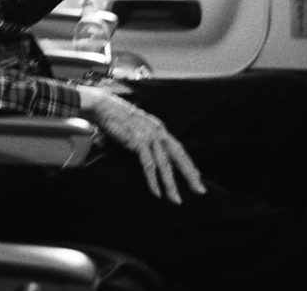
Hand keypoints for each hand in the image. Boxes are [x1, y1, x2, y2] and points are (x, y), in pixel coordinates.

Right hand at [78, 85, 206, 204]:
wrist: (105, 107)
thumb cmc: (118, 118)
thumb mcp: (138, 127)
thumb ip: (147, 138)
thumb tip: (151, 151)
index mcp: (160, 129)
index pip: (179, 149)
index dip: (189, 164)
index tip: (197, 178)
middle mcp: (159, 132)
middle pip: (179, 157)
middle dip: (191, 175)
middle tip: (200, 191)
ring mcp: (149, 137)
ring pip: (165, 165)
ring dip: (171, 184)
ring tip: (176, 200)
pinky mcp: (138, 142)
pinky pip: (148, 165)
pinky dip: (153, 180)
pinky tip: (157, 192)